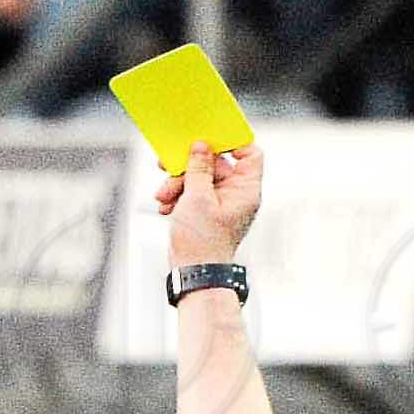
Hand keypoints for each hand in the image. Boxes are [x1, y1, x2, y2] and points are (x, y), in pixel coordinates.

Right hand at [156, 139, 263, 268]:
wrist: (194, 275)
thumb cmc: (203, 243)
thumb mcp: (197, 197)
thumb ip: (199, 167)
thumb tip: (201, 146)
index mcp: (245, 190)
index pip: (250, 154)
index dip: (233, 142)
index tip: (211, 139)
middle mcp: (237, 195)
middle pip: (215, 164)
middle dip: (189, 167)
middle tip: (167, 166)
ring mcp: (221, 203)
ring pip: (199, 177)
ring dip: (177, 183)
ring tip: (163, 196)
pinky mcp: (207, 211)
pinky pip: (193, 192)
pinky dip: (178, 196)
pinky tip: (165, 207)